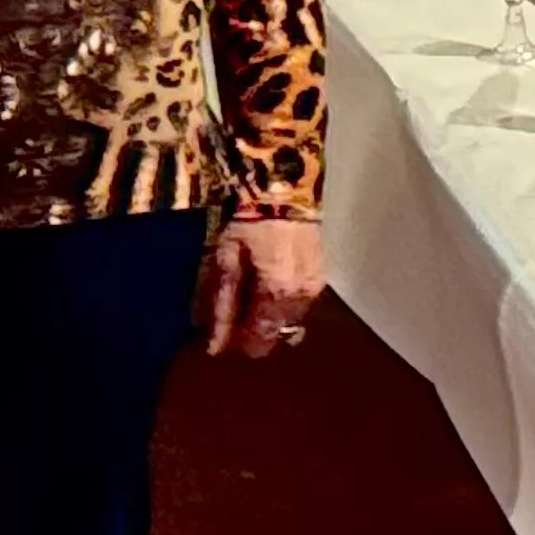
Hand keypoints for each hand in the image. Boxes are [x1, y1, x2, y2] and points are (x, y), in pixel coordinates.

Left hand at [195, 213, 326, 357]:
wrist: (285, 187)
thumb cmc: (249, 221)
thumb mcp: (226, 261)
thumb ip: (222, 306)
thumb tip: (215, 347)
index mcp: (277, 295)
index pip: (258, 342)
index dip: (235, 342)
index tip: (217, 328)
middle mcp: (302, 298)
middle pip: (275, 337)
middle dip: (250, 331)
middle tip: (230, 308)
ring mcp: (315, 288)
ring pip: (287, 323)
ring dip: (266, 317)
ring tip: (247, 292)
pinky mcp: (320, 276)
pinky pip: (298, 306)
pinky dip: (279, 304)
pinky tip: (266, 282)